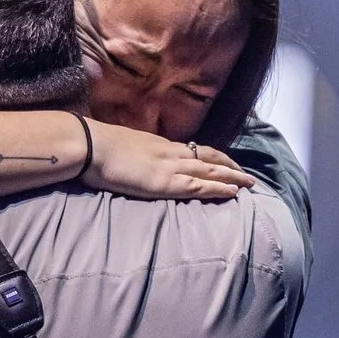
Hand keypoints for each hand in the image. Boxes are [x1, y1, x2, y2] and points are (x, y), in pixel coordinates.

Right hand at [82, 120, 254, 201]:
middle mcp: (169, 152)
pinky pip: (199, 186)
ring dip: (233, 177)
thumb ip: (134, 154)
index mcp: (158, 144)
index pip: (192, 150)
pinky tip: (232, 193)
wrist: (89, 145)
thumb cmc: (96, 146)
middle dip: (230, 166)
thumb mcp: (122, 146)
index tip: (225, 163)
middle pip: (208, 158)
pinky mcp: (165, 183)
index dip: (212, 157)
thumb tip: (135, 161)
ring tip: (250, 185)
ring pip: (210, 171)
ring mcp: (169, 167)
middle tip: (247, 175)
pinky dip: (218, 189)